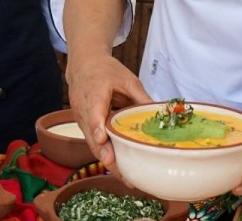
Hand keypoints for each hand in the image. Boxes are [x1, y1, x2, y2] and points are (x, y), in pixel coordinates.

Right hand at [65, 54, 151, 174]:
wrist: (83, 63)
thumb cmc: (106, 70)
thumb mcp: (127, 79)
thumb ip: (141, 97)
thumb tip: (161, 114)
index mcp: (94, 92)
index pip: (94, 111)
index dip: (97, 126)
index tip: (101, 139)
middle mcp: (83, 108)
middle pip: (93, 136)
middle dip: (106, 155)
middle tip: (122, 173)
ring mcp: (80, 117)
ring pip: (92, 143)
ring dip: (106, 160)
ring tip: (125, 177)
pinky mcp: (82, 124)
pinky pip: (92, 141)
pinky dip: (103, 153)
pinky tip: (117, 167)